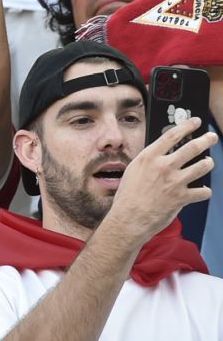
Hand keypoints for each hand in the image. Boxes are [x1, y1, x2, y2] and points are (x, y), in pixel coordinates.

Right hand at [106, 113, 216, 242]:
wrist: (128, 219)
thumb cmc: (128, 196)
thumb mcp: (134, 170)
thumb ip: (150, 160)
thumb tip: (164, 153)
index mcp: (149, 157)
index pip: (172, 135)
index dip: (187, 126)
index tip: (195, 121)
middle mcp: (163, 167)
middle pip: (193, 147)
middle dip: (206, 140)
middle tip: (211, 137)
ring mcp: (175, 182)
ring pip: (204, 166)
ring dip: (209, 163)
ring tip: (207, 163)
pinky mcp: (182, 197)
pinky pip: (204, 192)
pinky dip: (205, 191)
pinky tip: (201, 191)